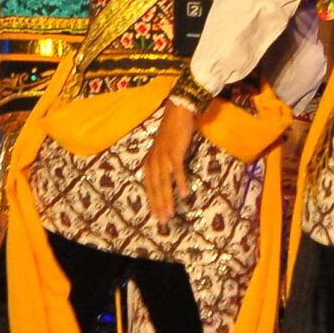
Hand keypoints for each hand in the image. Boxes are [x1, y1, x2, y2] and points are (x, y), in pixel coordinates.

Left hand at [142, 105, 198, 222]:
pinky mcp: (174, 153)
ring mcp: (163, 157)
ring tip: (170, 213)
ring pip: (163, 183)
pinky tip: (184, 195)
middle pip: (155, 188)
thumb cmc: (172, 130)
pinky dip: (180, 183)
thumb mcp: (164, 150)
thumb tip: (167, 178)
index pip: (149, 186)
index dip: (152, 202)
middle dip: (158, 205)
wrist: (178, 112)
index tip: (156, 216)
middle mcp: (153, 161)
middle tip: (162, 221)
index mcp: (149, 161)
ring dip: (167, 199)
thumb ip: (163, 163)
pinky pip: (177, 171)